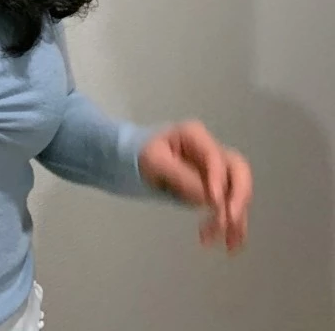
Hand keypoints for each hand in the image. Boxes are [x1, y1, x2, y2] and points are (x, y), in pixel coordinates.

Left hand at [138, 120, 251, 253]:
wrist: (141, 161)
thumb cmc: (145, 155)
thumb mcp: (154, 162)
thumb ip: (178, 176)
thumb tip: (207, 199)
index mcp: (195, 136)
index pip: (215, 157)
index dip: (218, 180)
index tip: (214, 202)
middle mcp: (213, 150)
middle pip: (238, 171)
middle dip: (238, 197)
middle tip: (229, 220)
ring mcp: (219, 170)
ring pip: (238, 192)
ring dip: (236, 219)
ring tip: (228, 243)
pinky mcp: (219, 188)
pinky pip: (231, 206)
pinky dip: (233, 226)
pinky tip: (230, 244)